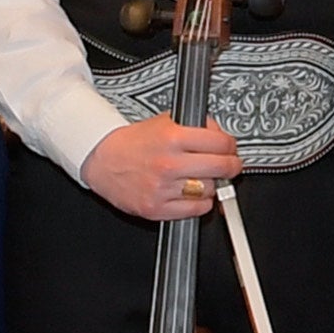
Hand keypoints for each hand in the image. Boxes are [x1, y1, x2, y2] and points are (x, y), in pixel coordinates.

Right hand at [78, 114, 238, 223]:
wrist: (102, 159)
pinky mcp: (157, 208)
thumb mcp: (165, 122)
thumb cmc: (133, 142)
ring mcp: (163, 188)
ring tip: (203, 178)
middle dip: (231, 165)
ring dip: (212, 185)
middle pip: (221, 167)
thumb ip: (196, 125)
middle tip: (230, 164)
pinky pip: (195, 210)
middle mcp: (169, 164)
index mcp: (172, 138)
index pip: (221, 143)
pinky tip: (194, 193)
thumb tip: (220, 134)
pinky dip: (201, 203)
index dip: (230, 145)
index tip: (230, 148)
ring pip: (209, 190)